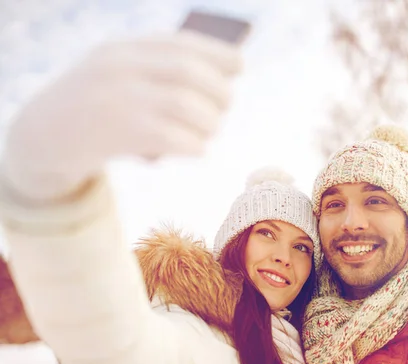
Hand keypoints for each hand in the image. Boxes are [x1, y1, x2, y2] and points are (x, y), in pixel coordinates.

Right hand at [0, 31, 241, 201]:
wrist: (43, 140)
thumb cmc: (95, 110)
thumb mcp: (118, 78)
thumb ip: (158, 74)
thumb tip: (223, 80)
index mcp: (123, 49)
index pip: (180, 43)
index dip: (217, 53)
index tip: (240, 65)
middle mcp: (120, 67)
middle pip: (189, 72)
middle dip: (219, 90)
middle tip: (225, 107)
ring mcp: (118, 99)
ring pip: (186, 105)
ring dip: (209, 122)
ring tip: (209, 132)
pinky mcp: (119, 133)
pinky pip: (174, 137)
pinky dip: (195, 145)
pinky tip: (198, 150)